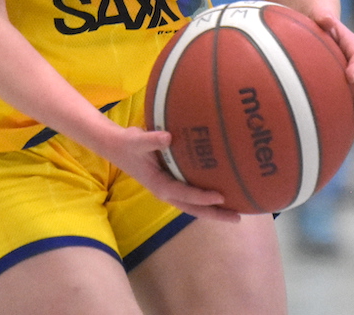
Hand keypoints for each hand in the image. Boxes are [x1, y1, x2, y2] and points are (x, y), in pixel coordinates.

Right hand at [106, 126, 239, 222]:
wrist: (116, 146)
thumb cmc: (127, 144)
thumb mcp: (136, 141)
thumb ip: (151, 140)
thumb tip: (169, 136)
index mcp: (159, 185)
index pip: (185, 194)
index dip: (202, 197)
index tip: (221, 196)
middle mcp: (166, 191)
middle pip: (194, 208)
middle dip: (215, 214)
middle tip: (238, 218)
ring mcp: (169, 188)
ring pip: (194, 205)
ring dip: (212, 209)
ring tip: (234, 211)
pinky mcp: (170, 182)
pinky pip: (191, 194)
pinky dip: (205, 198)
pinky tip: (218, 192)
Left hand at [314, 14, 353, 134]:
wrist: (319, 24)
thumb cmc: (317, 20)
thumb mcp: (319, 14)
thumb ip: (323, 16)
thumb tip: (324, 17)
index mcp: (351, 43)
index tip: (350, 76)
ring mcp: (352, 74)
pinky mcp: (344, 84)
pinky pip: (351, 100)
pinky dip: (353, 116)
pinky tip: (352, 132)